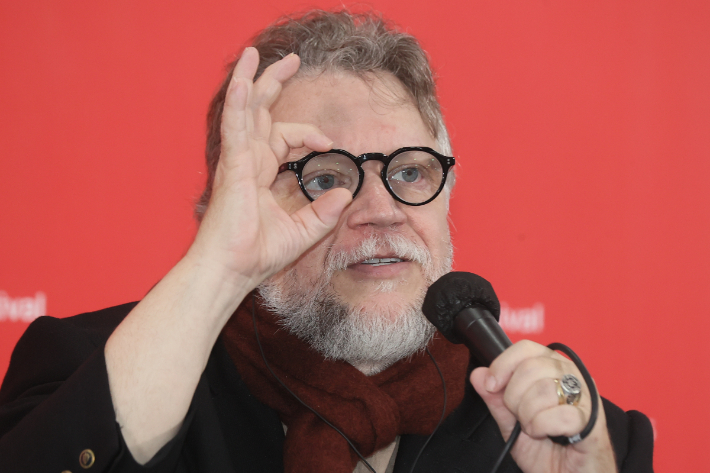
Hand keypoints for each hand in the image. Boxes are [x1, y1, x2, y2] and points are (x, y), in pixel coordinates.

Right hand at [189, 47, 351, 289]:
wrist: (233, 271)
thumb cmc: (258, 255)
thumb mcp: (304, 232)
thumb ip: (324, 212)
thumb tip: (346, 195)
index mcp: (262, 173)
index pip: (285, 138)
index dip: (308, 133)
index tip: (328, 143)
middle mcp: (250, 161)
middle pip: (263, 113)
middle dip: (276, 84)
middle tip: (291, 60)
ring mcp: (239, 161)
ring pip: (246, 110)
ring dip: (253, 80)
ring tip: (257, 54)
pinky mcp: (232, 166)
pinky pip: (235, 127)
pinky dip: (237, 102)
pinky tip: (242, 80)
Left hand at [470, 340, 616, 472]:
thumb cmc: (548, 451)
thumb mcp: (512, 424)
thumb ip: (496, 400)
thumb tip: (479, 374)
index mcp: (553, 370)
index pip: (526, 348)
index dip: (503, 364)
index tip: (491, 385)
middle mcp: (571, 376)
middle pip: (530, 367)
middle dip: (514, 397)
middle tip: (520, 417)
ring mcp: (585, 397)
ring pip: (544, 390)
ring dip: (529, 416)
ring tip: (535, 428)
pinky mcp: (593, 420)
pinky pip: (560, 415)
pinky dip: (543, 427)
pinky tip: (547, 434)